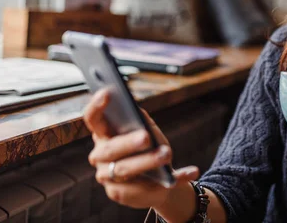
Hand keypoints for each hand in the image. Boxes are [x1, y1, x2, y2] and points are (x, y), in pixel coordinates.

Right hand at [83, 89, 199, 208]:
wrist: (158, 179)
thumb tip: (136, 109)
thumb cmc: (148, 147)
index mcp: (103, 135)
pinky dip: (175, 178)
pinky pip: (149, 187)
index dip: (97, 106)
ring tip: (167, 153)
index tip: (108, 92)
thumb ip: (141, 120)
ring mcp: (109, 178)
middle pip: (111, 149)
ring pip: (126, 169)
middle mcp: (99, 157)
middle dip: (128, 142)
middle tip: (145, 137)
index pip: (93, 119)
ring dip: (148, 161)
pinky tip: (192, 171)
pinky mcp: (124, 195)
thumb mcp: (148, 130)